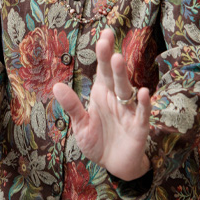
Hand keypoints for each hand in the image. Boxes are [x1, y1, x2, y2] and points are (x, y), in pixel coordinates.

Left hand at [53, 29, 150, 180]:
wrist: (114, 166)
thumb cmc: (97, 141)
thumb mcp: (80, 124)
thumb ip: (72, 106)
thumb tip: (56, 86)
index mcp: (101, 94)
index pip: (102, 69)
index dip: (103, 52)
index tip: (104, 34)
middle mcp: (116, 99)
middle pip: (113, 75)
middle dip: (110, 58)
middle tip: (106, 38)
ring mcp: (128, 112)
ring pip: (126, 90)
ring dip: (121, 75)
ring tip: (117, 58)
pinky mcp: (138, 128)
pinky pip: (141, 114)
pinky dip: (142, 104)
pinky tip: (142, 92)